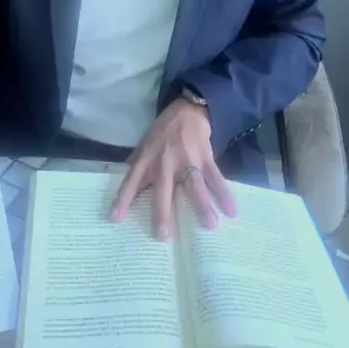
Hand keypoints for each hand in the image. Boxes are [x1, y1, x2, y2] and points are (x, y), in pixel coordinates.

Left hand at [111, 98, 236, 239]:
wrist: (186, 111)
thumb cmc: (162, 132)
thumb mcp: (144, 144)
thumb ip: (137, 165)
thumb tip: (127, 189)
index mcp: (147, 159)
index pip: (131, 180)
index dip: (123, 199)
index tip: (116, 219)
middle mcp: (165, 162)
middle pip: (163, 190)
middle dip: (163, 212)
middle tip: (163, 236)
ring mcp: (187, 160)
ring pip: (195, 185)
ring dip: (203, 205)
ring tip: (211, 225)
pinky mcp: (205, 158)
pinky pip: (216, 178)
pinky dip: (224, 194)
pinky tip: (232, 210)